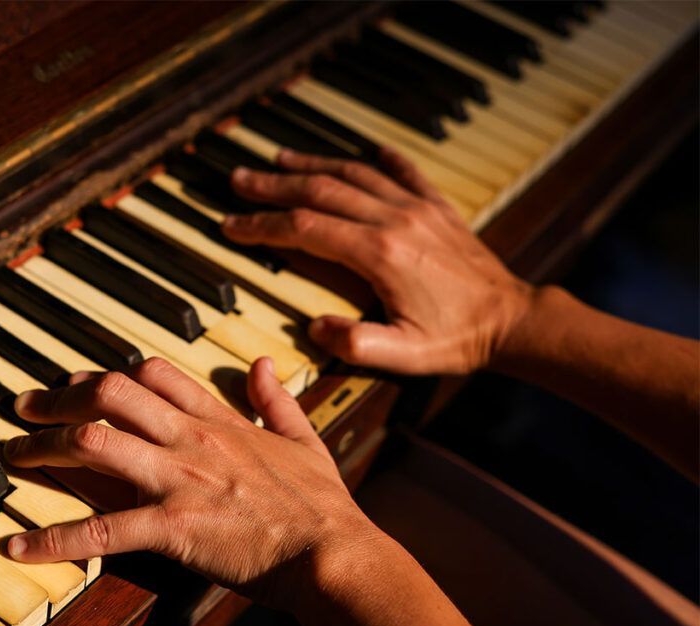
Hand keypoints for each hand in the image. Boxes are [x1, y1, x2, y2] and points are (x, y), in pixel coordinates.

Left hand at [4, 356, 373, 607]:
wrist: (332, 554)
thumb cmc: (321, 505)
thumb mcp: (304, 438)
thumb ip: (276, 399)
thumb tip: (264, 364)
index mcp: (218, 420)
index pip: (151, 374)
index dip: (107, 373)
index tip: (78, 383)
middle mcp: (190, 439)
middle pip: (110, 394)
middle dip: (59, 398)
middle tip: (24, 408)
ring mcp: (178, 479)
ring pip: (93, 443)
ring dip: (43, 448)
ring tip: (12, 457)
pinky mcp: (172, 526)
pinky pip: (100, 529)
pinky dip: (52, 538)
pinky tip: (15, 545)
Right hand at [222, 148, 533, 374]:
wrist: (513, 321)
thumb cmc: (456, 340)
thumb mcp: (403, 356)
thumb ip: (355, 344)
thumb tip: (313, 327)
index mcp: (379, 254)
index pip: (305, 228)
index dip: (263, 226)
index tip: (232, 224)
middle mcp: (395, 220)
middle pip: (320, 189)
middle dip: (273, 184)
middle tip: (238, 178)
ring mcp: (417, 207)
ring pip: (353, 173)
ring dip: (312, 163)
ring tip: (277, 157)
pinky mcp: (437, 207)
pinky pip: (402, 171)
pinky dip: (378, 158)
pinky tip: (363, 149)